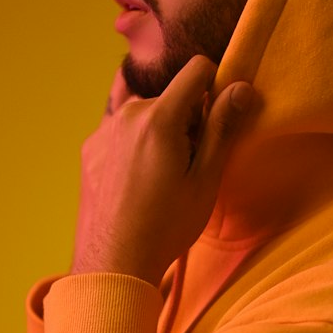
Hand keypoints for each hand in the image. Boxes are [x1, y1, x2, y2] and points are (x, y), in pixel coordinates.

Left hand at [72, 57, 253, 285]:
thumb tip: (242, 87)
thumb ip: (223, 128)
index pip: (197, 68)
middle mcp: (126, 114)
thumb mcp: (205, 179)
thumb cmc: (167, 226)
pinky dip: (136, 147)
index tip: (216, 123)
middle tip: (189, 166)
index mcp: (158, 118)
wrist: (114, 264)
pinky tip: (138, 185)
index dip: (215, 88)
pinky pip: (123, 133)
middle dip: (187, 120)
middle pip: (172, 97)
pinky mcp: (91, 149)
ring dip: (161, 133)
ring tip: (162, 179)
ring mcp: (104, 131)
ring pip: (147, 115)